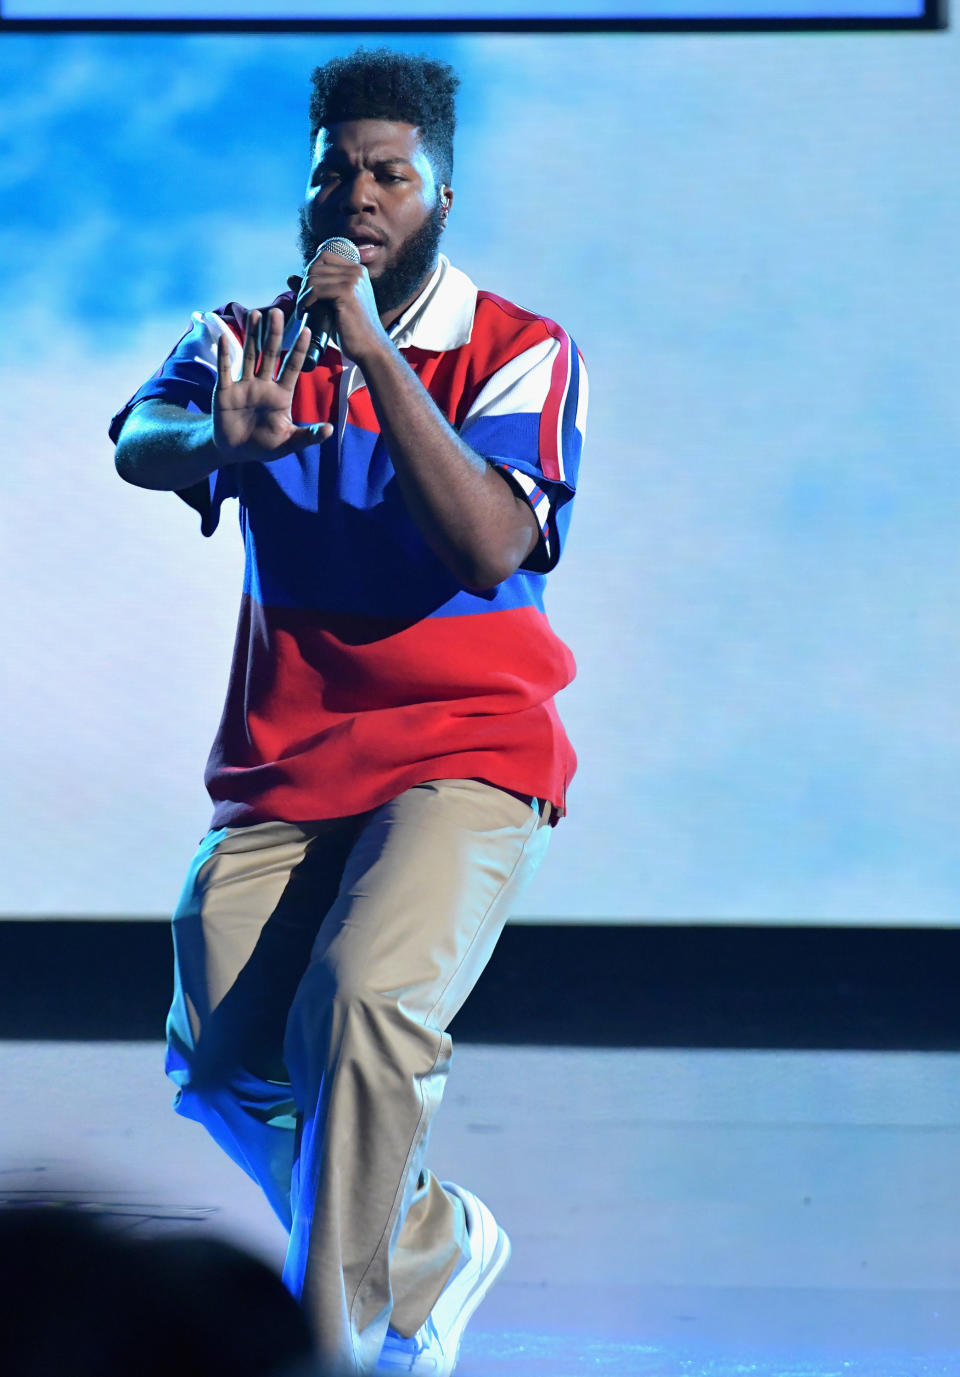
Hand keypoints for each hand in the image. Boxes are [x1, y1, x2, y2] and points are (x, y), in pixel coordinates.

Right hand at [213, 307, 332, 461]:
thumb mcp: (288, 443)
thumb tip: (330, 430)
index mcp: (281, 395)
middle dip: (274, 334)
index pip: (292, 368)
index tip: (307, 330)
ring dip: (252, 336)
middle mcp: (263, 385)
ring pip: (250, 356)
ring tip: (256, 314)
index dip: (299, 350)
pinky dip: (225, 355)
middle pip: (271, 354)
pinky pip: (225, 370)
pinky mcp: (225, 392)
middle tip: (278, 312)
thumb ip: (308, 436)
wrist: (235, 451)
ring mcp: (244, 386)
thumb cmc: (264, 445)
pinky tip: (225, 338)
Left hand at [295, 248, 388, 363]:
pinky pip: (315, 290)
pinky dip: (305, 301)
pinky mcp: (347, 292)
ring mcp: (353, 280)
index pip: (323, 256)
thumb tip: (290, 277)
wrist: (369, 349)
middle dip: (304, 285)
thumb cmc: (351, 330)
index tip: (307, 293)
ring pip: (312, 277)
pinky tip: (305, 313)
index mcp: (356, 271)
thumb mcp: (331, 305)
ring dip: (302, 295)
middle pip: (315, 265)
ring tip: (303, 310)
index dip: (310, 273)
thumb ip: (314, 289)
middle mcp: (356, 271)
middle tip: (302, 304)